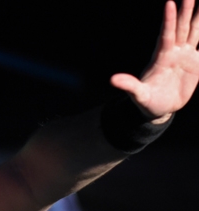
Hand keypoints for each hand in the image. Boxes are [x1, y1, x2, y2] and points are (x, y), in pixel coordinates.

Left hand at [111, 0, 198, 120]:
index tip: (169, 3)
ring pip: (194, 32)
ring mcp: (185, 56)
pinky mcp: (195, 64)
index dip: (168, 20)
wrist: (159, 109)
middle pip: (181, 27)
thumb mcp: (138, 94)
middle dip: (186, 11)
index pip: (166, 34)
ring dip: (198, 17)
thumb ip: (129, 85)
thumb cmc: (147, 101)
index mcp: (161, 57)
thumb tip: (113, 80)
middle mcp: (174, 52)